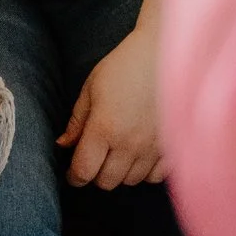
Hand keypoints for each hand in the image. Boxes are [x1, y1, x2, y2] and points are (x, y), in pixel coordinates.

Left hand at [60, 13, 164, 190]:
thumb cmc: (124, 66)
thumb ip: (77, 121)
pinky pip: (156, 177)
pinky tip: (140, 155)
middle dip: (96, 174)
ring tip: (119, 153)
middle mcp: (129, 144)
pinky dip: (145, 172)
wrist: (165, 53)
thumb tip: (63, 145)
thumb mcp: (92, 87)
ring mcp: (153, 148)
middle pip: (106, 182)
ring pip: (131, 181)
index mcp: (104, 128)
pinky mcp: (172, 146)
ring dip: (121, 172)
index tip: (72, 172)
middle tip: (96, 158)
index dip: (73, 177)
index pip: (83, 171)